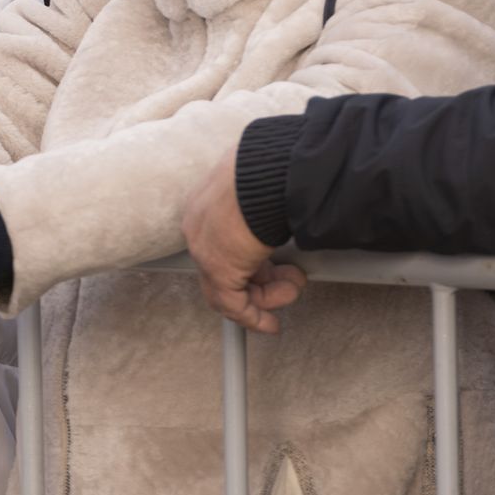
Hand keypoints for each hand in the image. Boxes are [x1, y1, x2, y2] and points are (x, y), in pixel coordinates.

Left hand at [183, 146, 306, 333]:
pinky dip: (253, 317)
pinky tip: (271, 325)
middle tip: (293, 278)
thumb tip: (289, 198)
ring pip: (230, 288)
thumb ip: (267, 202)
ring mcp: (204, 248)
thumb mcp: (265, 185)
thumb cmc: (273, 170)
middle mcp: (199, 226)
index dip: (252, 258)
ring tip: (295, 286)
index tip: (275, 267)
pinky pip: (232, 304)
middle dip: (265, 279)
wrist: (268, 171)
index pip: (224, 240)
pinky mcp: (217, 269)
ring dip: (269, 295)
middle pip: (227, 266)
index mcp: (208, 202)